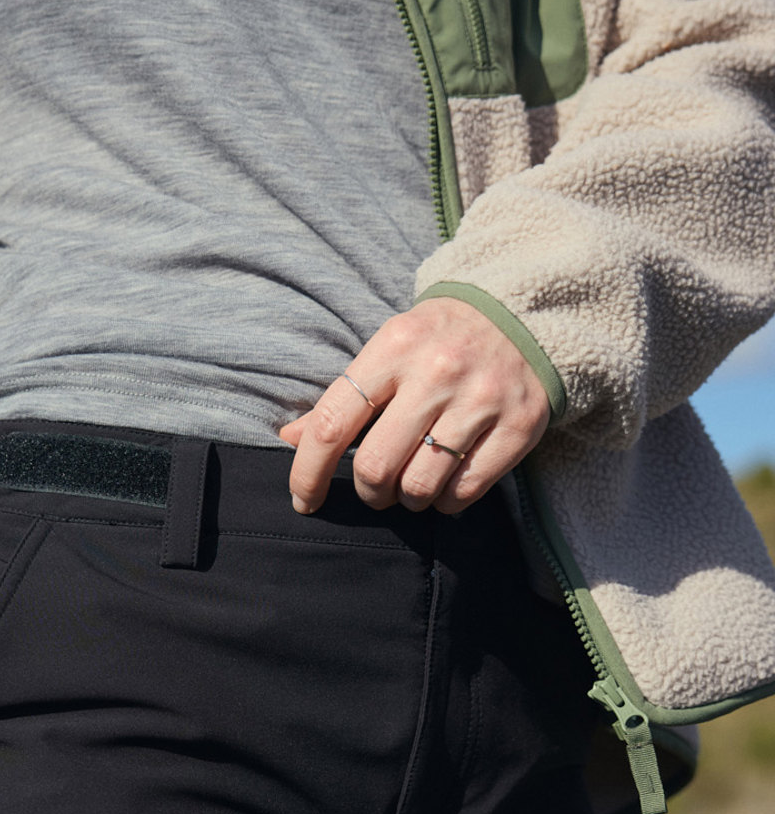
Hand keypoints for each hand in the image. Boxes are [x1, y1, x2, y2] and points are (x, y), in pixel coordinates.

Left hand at [279, 297, 549, 515]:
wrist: (523, 312)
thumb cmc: (439, 340)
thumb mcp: (387, 349)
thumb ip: (342, 396)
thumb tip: (290, 437)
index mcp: (394, 347)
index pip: (332, 425)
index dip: (309, 473)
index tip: (303, 499)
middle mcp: (438, 372)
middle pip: (376, 467)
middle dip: (369, 491)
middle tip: (377, 487)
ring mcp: (481, 400)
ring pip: (419, 488)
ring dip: (407, 500)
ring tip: (414, 483)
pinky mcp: (519, 425)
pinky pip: (465, 492)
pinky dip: (447, 501)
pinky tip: (447, 483)